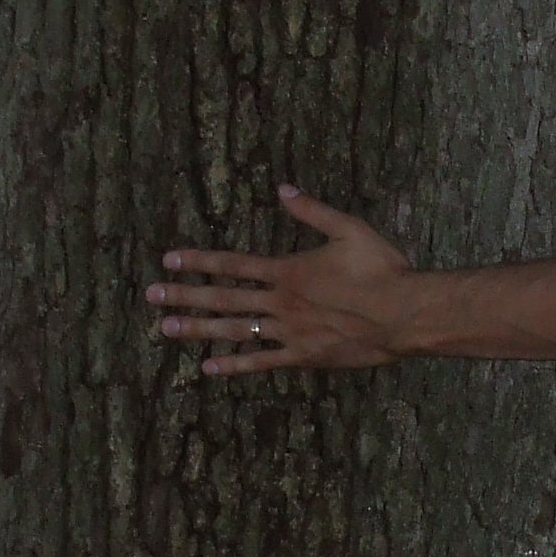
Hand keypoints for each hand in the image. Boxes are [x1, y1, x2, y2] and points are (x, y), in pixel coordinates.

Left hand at [145, 185, 414, 375]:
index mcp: (288, 270)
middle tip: (151, 294)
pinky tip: (209, 367)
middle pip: (223, 298)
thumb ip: (313, 211)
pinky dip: (234, 365)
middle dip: (184, 295)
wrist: (404, 316)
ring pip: (233, 330)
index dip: (199, 260)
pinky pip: (261, 362)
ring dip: (198, 329)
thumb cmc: (382, 269)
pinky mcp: (302, 356)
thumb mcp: (350, 229)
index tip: (169, 259)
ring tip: (165, 329)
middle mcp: (280, 303)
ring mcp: (288, 332)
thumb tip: (283, 189)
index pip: (232, 264)